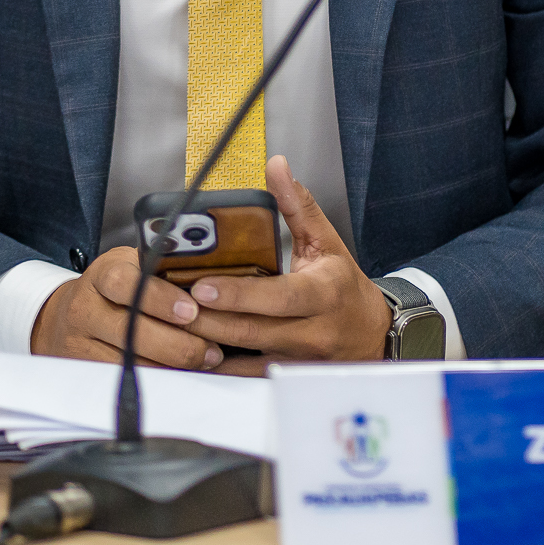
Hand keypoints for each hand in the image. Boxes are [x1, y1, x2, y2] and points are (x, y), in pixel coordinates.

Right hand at [31, 247, 223, 370]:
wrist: (67, 316)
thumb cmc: (115, 289)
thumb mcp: (133, 267)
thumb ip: (163, 272)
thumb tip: (211, 288)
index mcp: (102, 274)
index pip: (124, 283)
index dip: (159, 298)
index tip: (190, 310)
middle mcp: (86, 308)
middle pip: (129, 331)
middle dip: (177, 344)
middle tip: (211, 349)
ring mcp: (80, 341)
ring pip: (129, 361)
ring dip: (172, 366)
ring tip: (203, 363)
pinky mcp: (83, 369)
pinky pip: (124, 379)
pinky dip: (157, 380)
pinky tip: (179, 374)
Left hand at [182, 156, 394, 375]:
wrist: (372, 334)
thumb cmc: (344, 286)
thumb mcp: (327, 240)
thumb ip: (297, 204)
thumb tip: (277, 167)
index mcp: (322, 292)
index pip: (279, 297)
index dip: (240, 295)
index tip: (203, 287)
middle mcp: (312, 331)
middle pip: (252, 331)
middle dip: (208, 320)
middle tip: (170, 305)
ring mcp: (299, 359)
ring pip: (245, 359)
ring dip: (207, 345)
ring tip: (172, 327)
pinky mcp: (286, 376)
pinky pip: (246, 378)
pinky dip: (217, 367)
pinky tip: (191, 352)